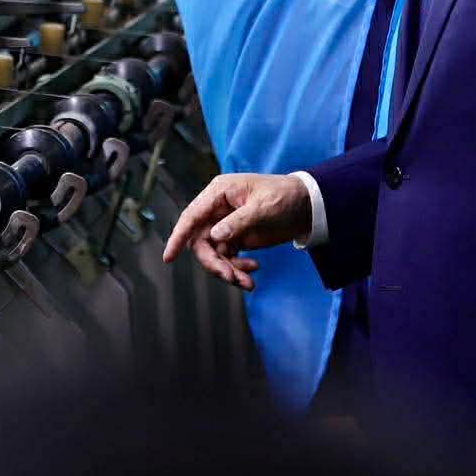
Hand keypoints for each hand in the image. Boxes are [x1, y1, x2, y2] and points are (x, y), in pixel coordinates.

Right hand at [161, 172, 310, 288]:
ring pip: (214, 254)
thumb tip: (215, 236)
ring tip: (247, 283)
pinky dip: (237, 269)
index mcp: (219, 193)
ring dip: (227, 270)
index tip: (168, 257)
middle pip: (201, 241)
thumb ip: (238, 222)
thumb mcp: (263, 208)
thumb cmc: (285, 197)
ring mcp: (226, 225)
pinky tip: (253, 270)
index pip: (192, 216)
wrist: (307, 206)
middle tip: (231, 278)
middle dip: (213, 263)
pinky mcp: (236, 238)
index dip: (178, 236)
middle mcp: (218, 209)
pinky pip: (227, 258)